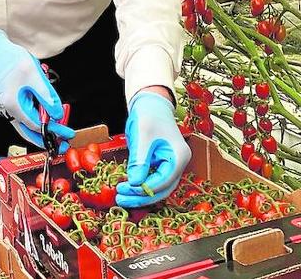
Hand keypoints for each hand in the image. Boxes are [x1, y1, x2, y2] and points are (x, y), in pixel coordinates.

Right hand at [0, 30, 73, 150]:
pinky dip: (36, 120)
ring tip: (58, 130)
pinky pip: (25, 117)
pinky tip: (46, 118)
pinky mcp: (10, 104)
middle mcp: (8, 111)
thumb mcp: (34, 75)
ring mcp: (8, 108)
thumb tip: (57, 114)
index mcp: (14, 106)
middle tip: (63, 141)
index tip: (67, 132)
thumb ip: (46, 96)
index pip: (37, 126)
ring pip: (27, 126)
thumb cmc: (11, 60)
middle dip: (47, 138)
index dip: (54, 130)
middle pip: (30, 132)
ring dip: (42, 130)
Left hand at [116, 92, 190, 207]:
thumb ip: (140, 161)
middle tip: (121, 199)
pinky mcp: (161, 165)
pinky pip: (152, 181)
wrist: (151, 102)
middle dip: (141, 196)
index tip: (125, 190)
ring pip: (157, 188)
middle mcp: (178, 164)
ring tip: (121, 197)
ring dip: (140, 194)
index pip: (163, 181)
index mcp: (179, 157)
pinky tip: (126, 189)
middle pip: (162, 189)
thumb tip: (134, 184)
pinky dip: (140, 186)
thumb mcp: (143, 136)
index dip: (144, 189)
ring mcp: (171, 165)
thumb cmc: (149, 115)